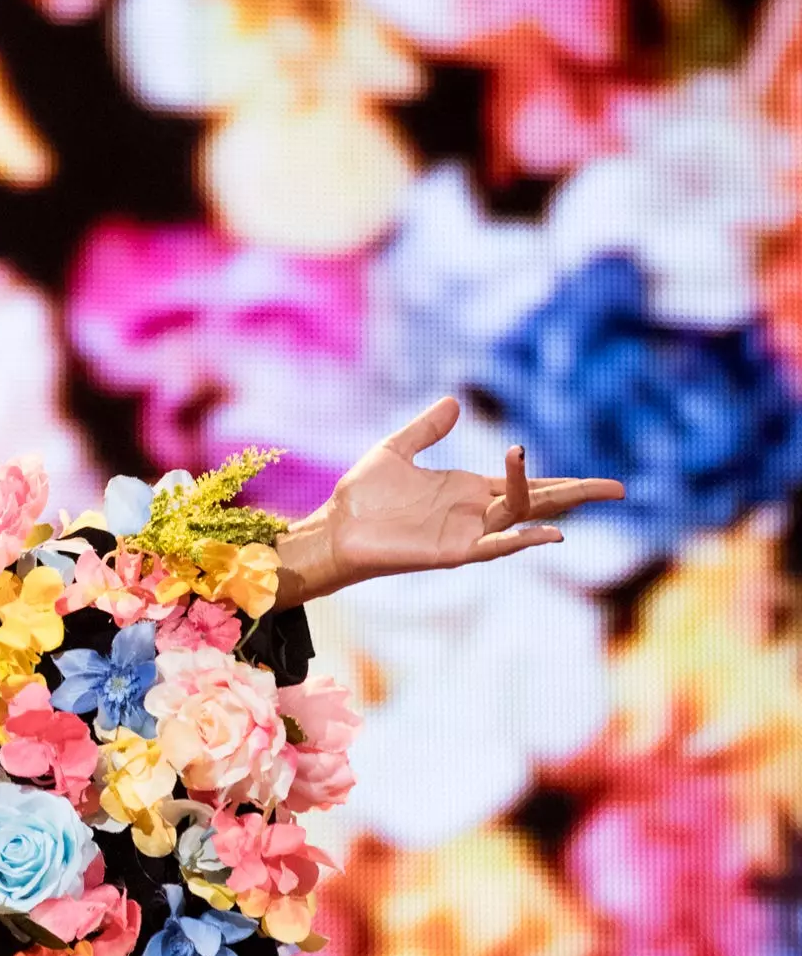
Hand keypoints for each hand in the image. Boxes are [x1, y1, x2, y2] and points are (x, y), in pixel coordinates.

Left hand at [272, 396, 624, 606]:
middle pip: (537, 500)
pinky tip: (550, 533)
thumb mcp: (396, 450)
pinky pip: (496, 546)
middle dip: (577, 494)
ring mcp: (467, 533)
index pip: (527, 483)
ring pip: (520, 516)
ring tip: (577, 490)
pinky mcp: (452, 552)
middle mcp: (475, 512)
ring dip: (543, 499)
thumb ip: (426, 429)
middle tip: (620, 489)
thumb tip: (453, 402)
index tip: (603, 483)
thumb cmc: (361, 497)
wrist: (334, 528)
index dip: (563, 481)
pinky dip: (523, 540)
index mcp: (468, 489)